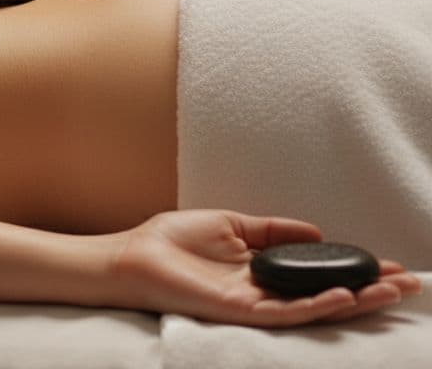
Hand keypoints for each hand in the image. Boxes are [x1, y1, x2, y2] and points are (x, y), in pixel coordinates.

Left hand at [109, 210, 420, 326]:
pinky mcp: (239, 311)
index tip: (389, 263)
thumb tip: (316, 231)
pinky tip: (340, 296)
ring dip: (355, 300)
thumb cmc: (172, 241)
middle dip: (370, 290)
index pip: (320, 273)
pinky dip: (314, 305)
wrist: (133, 255)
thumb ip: (273, 230)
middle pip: (328, 294)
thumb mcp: (232, 225)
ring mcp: (254, 304)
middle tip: (409, 284)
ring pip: (315, 308)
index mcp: (264, 271)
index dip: (355, 268)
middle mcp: (265, 291)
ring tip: (387, 292)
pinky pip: (284, 313)